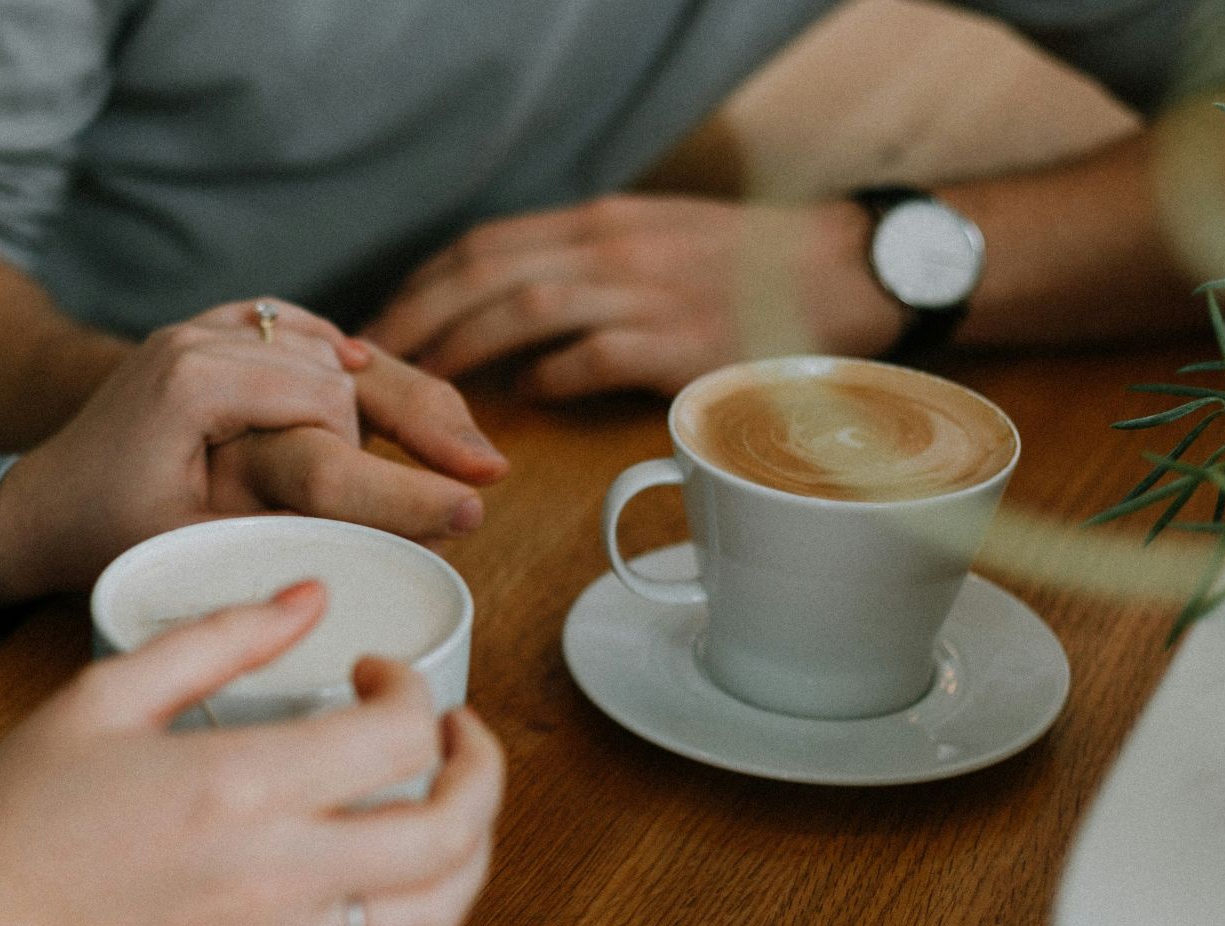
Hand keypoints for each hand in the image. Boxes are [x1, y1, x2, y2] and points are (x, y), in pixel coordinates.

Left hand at [0, 299, 506, 605]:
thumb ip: (283, 524)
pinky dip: (341, 355)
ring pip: (325, 344)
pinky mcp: (209, 334)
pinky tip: (383, 378)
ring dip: (390, 390)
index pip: (326, 403)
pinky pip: (294, 330)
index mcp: (195, 378)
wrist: (37, 503)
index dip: (390, 461)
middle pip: (340, 364)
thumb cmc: (105, 535)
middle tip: (488, 469)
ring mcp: (203, 327)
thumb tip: (390, 536)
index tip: (457, 508)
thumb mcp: (196, 542)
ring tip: (460, 443)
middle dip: (420, 416)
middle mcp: (201, 334)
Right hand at [0, 584, 504, 925]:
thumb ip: (217, 638)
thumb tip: (306, 598)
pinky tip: (417, 923)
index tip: (376, 673)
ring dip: (472, 855)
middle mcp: (281, 872)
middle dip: (481, 768)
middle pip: (452, 829)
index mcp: (244, 784)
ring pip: (439, 915)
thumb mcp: (104, 695)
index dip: (412, 686)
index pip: (399, 733)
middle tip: (455, 735)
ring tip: (450, 812)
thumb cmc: (21, 822)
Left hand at [365, 194, 896, 398]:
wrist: (851, 270)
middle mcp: (614, 248)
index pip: (485, 244)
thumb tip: (512, 314)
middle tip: (373, 364)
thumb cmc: (749, 268)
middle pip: (486, 272)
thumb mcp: (656, 241)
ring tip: (425, 386)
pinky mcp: (684, 341)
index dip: (423, 284)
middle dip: (418, 317)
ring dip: (464, 347)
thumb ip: (586, 266)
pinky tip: (523, 400)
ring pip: (526, 307)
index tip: (383, 323)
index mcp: (601, 225)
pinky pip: (594, 356)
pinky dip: (549, 376)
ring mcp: (649, 292)